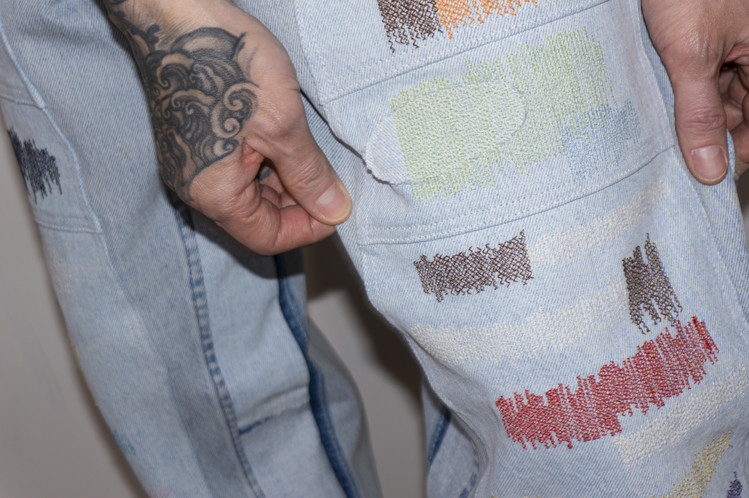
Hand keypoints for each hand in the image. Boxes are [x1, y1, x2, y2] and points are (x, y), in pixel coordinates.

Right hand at [104, 0, 350, 253]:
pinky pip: (239, 169)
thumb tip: (335, 210)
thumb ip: (309, 175)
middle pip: (260, 218)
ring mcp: (195, 165)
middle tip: (331, 175)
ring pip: (252, 193)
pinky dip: (269, 162)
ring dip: (286, 180)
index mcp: (216, 194)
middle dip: (300, 201)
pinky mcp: (198, 143)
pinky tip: (287, 137)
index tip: (338, 206)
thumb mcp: (282, 124)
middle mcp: (199, 188)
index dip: (309, 228)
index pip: (269, 238)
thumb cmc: (226, 65)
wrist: (178, 17)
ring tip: (311, 151)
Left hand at [642, 0, 748, 183]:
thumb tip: (710, 168)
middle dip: (709, 134)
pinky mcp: (702, 42)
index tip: (705, 175)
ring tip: (660, 134)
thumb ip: (698, 113)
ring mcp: (729, 48)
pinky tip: (658, 106)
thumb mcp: (690, 55)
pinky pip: (698, 79)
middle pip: (739, 112)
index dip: (737, 150)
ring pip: (716, 98)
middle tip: (675, 161)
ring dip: (690, 116)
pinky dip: (680, 94)